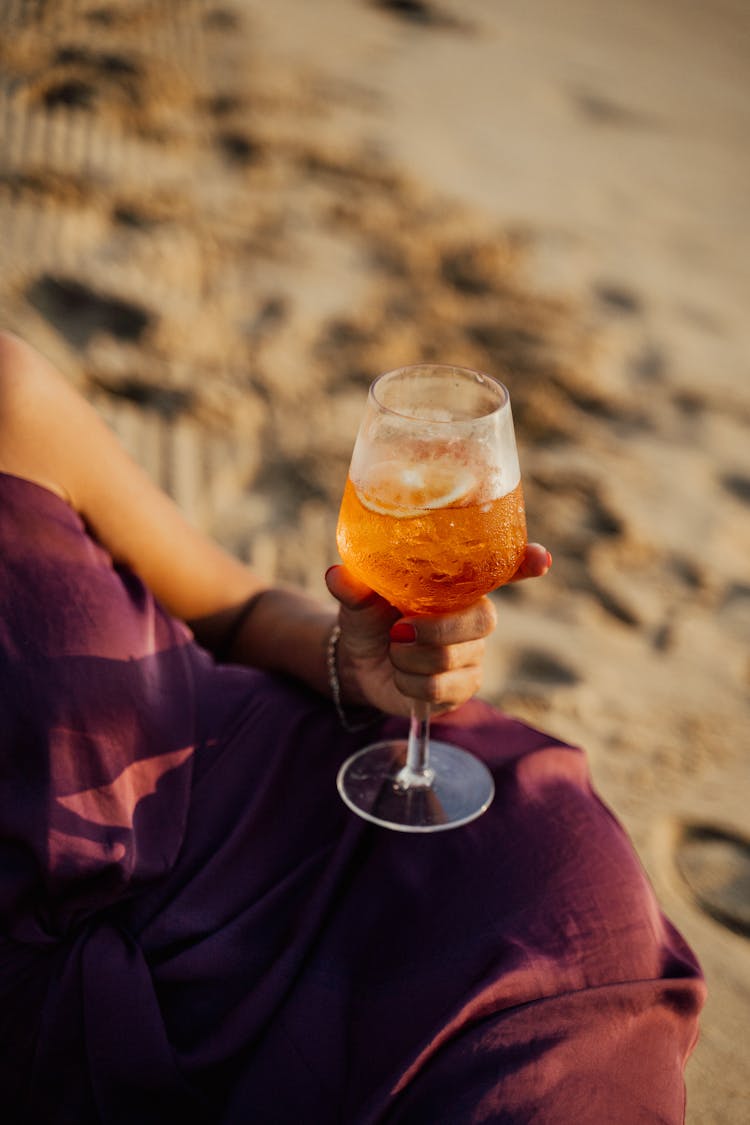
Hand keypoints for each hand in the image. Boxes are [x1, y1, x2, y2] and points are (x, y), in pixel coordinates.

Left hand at [325, 543, 550, 718]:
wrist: (358, 661)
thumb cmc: (368, 617)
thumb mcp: (358, 598)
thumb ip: (354, 587)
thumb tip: (336, 575)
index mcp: (458, 584)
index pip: (503, 569)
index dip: (525, 563)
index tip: (541, 558)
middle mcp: (473, 615)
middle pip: (480, 621)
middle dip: (433, 630)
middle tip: (398, 630)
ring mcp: (472, 653)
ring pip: (451, 658)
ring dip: (408, 659)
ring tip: (395, 651)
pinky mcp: (463, 687)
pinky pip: (440, 689)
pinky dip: (408, 683)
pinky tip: (401, 675)